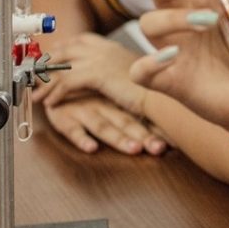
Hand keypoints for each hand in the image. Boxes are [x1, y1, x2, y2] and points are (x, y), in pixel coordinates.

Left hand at [37, 32, 146, 116]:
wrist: (162, 97)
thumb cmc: (154, 91)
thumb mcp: (135, 76)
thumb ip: (118, 73)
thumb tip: (110, 79)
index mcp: (114, 47)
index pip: (83, 40)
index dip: (64, 46)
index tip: (53, 53)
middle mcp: (106, 49)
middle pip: (67, 48)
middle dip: (48, 61)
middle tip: (36, 73)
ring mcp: (101, 59)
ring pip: (63, 66)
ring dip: (47, 81)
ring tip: (38, 94)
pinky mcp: (97, 74)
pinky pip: (66, 82)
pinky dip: (55, 93)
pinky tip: (51, 103)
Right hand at [44, 94, 167, 154]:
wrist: (50, 78)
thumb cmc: (84, 95)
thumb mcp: (109, 100)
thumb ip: (136, 114)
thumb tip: (171, 129)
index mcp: (119, 102)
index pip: (144, 117)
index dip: (160, 129)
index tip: (178, 143)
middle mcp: (105, 106)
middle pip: (128, 122)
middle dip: (145, 136)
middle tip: (161, 149)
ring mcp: (85, 111)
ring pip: (104, 126)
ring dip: (119, 139)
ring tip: (135, 149)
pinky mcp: (64, 118)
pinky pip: (72, 129)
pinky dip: (81, 139)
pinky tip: (92, 148)